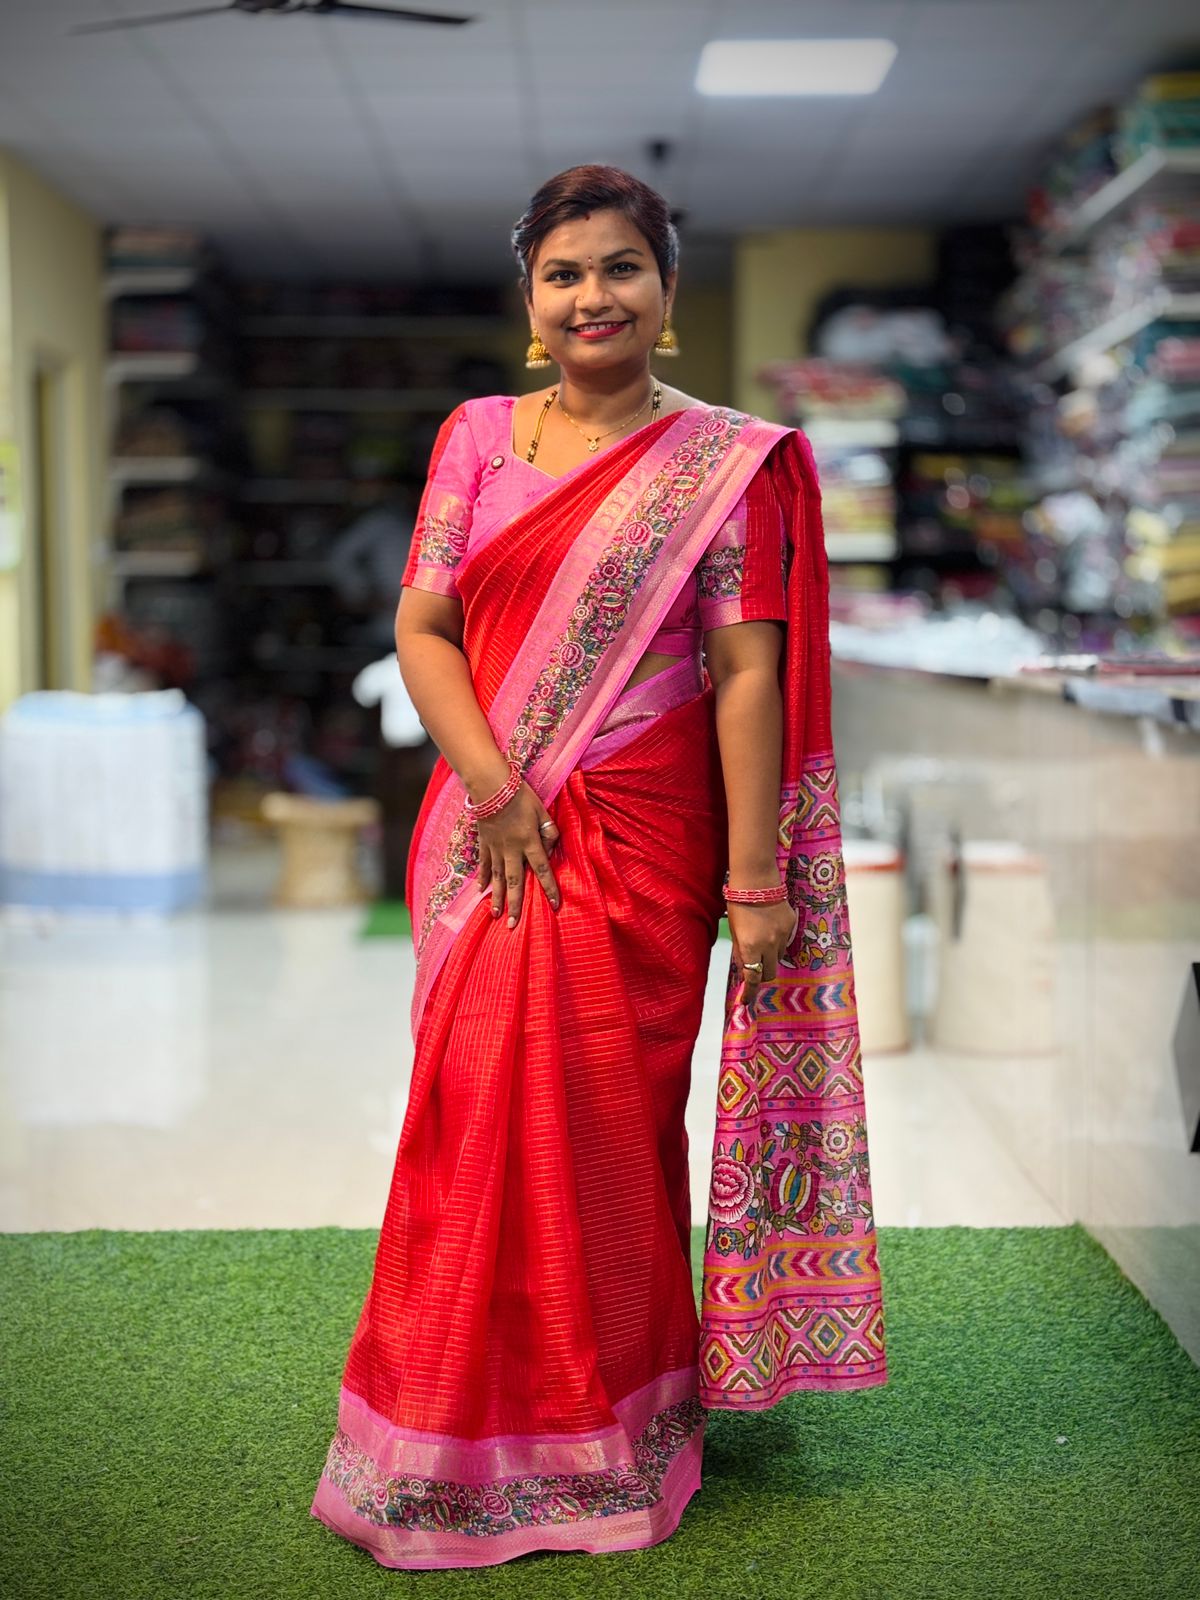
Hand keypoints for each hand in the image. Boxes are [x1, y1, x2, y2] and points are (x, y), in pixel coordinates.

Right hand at [474, 784, 561, 926]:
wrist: (491, 786)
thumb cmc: (521, 795)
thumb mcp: (542, 810)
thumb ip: (549, 831)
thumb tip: (550, 849)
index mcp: (529, 841)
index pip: (542, 869)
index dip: (549, 888)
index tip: (554, 905)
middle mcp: (512, 849)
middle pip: (514, 882)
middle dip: (515, 904)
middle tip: (512, 925)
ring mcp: (495, 848)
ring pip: (497, 878)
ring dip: (496, 897)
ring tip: (495, 915)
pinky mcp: (484, 843)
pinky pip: (484, 864)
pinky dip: (483, 878)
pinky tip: (481, 891)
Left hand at [727, 899, 799, 1010]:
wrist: (757, 881)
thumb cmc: (738, 904)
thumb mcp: (734, 930)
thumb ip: (740, 952)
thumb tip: (744, 969)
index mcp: (750, 947)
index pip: (752, 978)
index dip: (749, 993)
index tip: (745, 1001)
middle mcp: (768, 944)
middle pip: (769, 973)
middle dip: (762, 974)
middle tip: (755, 967)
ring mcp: (783, 935)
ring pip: (778, 957)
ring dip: (770, 955)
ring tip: (761, 938)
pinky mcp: (791, 925)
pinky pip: (785, 941)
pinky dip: (778, 940)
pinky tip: (770, 925)